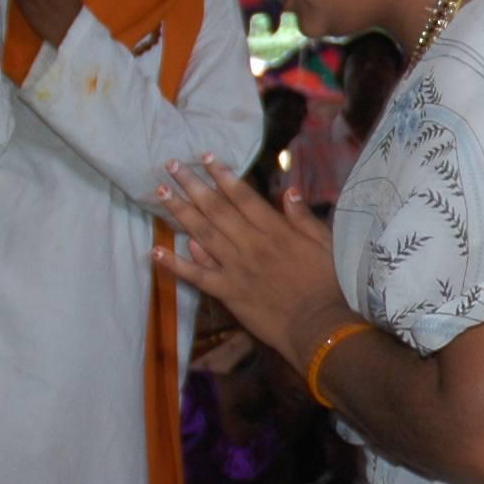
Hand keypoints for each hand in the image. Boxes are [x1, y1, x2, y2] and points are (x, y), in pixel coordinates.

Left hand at [156, 154, 351, 372]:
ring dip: (179, 212)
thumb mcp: (325, 244)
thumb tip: (289, 191)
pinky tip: (155, 250)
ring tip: (160, 192)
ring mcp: (235, 268)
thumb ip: (304, 218)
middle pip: (216, 209)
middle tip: (170, 165)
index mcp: (274, 230)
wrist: (318, 326)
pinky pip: (196, 276)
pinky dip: (175, 263)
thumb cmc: (327, 285)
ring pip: (202, 234)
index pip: (243, 196)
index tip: (205, 157)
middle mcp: (250, 244)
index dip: (223, 175)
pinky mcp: (227, 292)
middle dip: (192, 185)